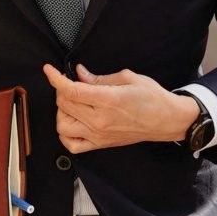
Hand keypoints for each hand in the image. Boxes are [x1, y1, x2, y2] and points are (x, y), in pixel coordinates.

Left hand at [43, 63, 198, 153]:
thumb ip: (98, 78)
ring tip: (72, 102)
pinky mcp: (100, 144)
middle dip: (61, 89)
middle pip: (64, 105)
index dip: (55, 78)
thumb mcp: (127, 78)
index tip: (49, 70)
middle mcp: (100, 120)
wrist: (167, 120)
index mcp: (108, 100)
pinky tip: (72, 121)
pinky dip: (65, 134)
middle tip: (70, 82)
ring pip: (62, 125)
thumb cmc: (152, 97)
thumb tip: (79, 73)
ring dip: (61, 111)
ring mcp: (99, 135)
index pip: (71, 90)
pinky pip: (72, 145)